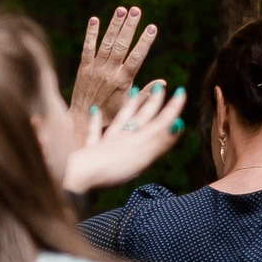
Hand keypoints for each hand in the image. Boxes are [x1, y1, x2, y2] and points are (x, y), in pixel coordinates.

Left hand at [65, 81, 186, 194]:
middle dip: (152, 102)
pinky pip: (94, 132)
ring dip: (129, 106)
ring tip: (134, 90)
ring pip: (121, 119)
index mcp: (138, 140)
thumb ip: (160, 141)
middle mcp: (124, 137)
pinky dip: (96, 120)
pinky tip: (94, 110)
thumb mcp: (142, 157)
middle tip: (159, 87)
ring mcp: (107, 142)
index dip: (171, 108)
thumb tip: (178, 123)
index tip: (181, 91)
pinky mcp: (91, 150)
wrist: (80, 174)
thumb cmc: (112, 168)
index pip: (159, 122)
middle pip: (141, 116)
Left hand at [71, 7, 159, 131]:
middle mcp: (109, 72)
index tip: (152, 27)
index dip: (144, 42)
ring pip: (106, 44)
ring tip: (122, 10)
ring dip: (114, 25)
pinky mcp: (83, 68)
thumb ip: (146, 93)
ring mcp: (95, 69)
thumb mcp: (130, 106)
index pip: (136, 57)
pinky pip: (87, 48)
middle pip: (120, 46)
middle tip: (136, 10)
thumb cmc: (110, 114)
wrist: (82, 120)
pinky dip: (91, 34)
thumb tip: (164, 82)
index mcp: (123, 81)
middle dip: (129, 27)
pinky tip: (95, 20)